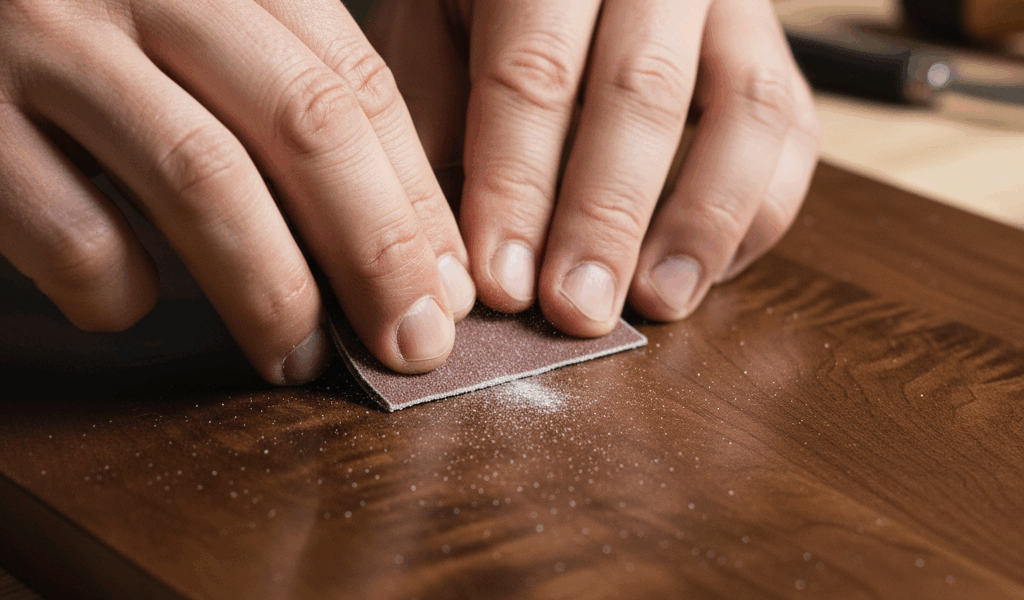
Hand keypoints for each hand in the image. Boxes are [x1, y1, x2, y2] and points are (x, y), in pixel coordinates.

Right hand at [0, 0, 476, 382]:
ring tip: (298, 358)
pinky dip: (122, 291)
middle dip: (375, 250)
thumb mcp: (193, 26)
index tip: (447, 286)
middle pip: (304, 124)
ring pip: (205, 180)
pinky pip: (75, 232)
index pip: (355, 81)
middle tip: (411, 340)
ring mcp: (45, 42)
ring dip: (271, 292)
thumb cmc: (89, 32)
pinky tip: (133, 302)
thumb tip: (402, 240)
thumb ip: (282, 94)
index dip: (415, 197)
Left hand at [367, 0, 820, 334]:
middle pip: (642, 93)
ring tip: (660, 300)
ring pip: (747, 111)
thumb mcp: (435, 35)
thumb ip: (433, 122)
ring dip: (703, 221)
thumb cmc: (492, 6)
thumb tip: (445, 251)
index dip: (517, 184)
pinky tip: (704, 272)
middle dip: (607, 216)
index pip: (534, 73)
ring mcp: (727, 9)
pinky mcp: (772, 54)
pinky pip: (792, 135)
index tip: (502, 280)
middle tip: (577, 307)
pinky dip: (757, 214)